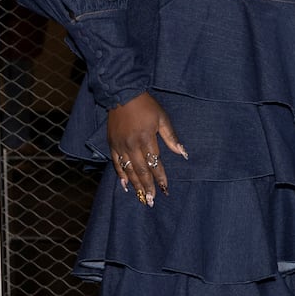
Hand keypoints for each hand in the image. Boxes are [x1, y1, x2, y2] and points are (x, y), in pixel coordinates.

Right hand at [106, 91, 188, 205]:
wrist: (122, 95)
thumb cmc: (146, 106)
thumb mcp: (162, 118)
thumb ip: (171, 137)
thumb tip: (182, 152)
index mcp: (146, 139)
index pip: (155, 163)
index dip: (160, 177)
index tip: (165, 189)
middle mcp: (132, 145)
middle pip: (141, 171)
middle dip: (147, 186)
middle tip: (152, 200)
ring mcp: (120, 146)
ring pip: (129, 170)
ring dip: (135, 185)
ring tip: (141, 197)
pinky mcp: (112, 145)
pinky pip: (116, 163)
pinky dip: (120, 175)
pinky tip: (125, 185)